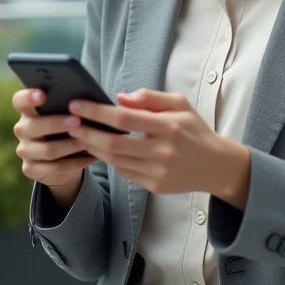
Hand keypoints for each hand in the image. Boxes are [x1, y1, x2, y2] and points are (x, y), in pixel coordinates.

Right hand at [12, 88, 97, 187]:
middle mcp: (22, 130)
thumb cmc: (67, 128)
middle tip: (78, 121)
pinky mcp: (31, 169)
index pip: (20, 101)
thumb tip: (85, 101)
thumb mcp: (66, 115)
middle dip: (57, 123)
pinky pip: (54, 168)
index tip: (42, 94)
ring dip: (70, 145)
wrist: (62, 159)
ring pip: (47, 150)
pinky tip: (91, 157)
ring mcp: (24, 151)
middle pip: (34, 126)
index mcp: (28, 111)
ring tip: (88, 141)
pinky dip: (75, 163)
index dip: (28, 97)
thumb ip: (69, 107)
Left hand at [65, 89, 250, 204]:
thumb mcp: (180, 104)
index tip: (77, 104)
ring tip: (78, 134)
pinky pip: (124, 172)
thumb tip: (120, 99)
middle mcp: (163, 151)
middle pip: (114, 143)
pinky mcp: (154, 186)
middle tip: (69, 122)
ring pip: (115, 160)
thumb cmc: (195, 130)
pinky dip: (108, 160)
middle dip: (87, 132)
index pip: (124, 118)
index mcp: (169, 127)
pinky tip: (98, 149)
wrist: (215, 165)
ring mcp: (158, 172)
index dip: (97, 112)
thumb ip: (150, 98)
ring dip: (93, 147)